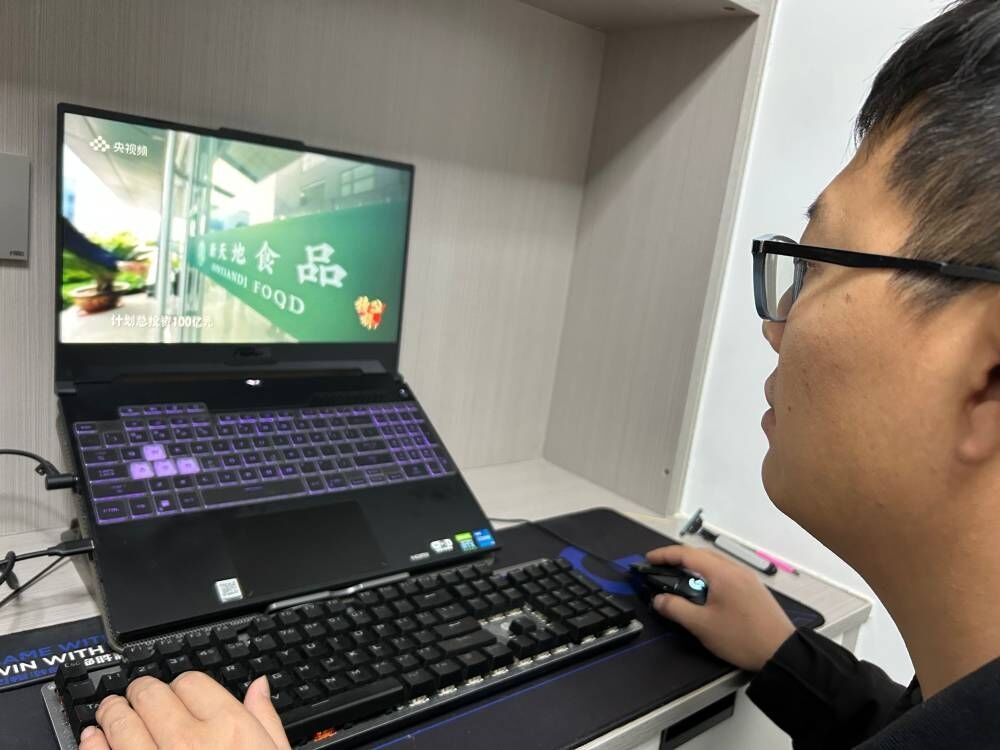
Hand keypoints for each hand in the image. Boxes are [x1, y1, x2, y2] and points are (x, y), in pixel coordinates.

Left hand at [78, 672, 291, 749]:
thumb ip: (266, 719)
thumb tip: (260, 685)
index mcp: (230, 729)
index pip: (193, 682)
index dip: (184, 683)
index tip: (180, 691)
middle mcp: (189, 743)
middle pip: (153, 695)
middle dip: (143, 691)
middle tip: (139, 694)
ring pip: (121, 722)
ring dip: (113, 711)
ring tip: (111, 710)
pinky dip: (92, 744)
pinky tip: (93, 738)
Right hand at [646, 544, 795, 670]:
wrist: (781, 652)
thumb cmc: (739, 637)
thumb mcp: (702, 625)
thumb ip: (676, 608)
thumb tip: (658, 599)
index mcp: (722, 573)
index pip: (687, 554)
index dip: (665, 555)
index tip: (648, 559)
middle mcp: (735, 568)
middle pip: (702, 554)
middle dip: (679, 558)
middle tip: (660, 568)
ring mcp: (747, 577)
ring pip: (715, 562)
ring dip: (694, 565)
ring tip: (679, 577)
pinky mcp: (754, 588)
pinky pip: (725, 572)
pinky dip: (708, 573)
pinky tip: (704, 589)